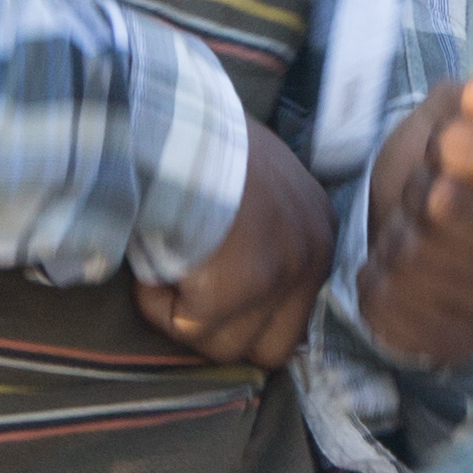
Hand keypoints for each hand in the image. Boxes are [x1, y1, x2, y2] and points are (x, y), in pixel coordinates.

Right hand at [133, 116, 333, 371]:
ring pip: (222, 346)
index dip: (247, 317)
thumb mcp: (256, 188)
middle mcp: (312, 257)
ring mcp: (278, 277)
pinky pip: (184, 328)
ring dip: (182, 314)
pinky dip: (155, 302)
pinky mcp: (232, 291)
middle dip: (221, 333)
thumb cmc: (201, 145)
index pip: (296, 317)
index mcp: (320, 233)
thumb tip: (237, 298)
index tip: (212, 296)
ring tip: (167, 257)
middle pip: (270, 349)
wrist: (175, 123)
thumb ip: (263, 236)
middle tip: (185, 292)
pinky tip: (152, 257)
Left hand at [357, 63, 472, 365]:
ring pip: (413, 258)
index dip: (443, 145)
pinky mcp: (457, 344)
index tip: (445, 152)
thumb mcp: (456, 116)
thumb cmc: (435, 168)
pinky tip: (395, 275)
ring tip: (409, 235)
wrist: (399, 230)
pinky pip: (392, 306)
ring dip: (393, 240)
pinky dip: (377, 284)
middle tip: (421, 197)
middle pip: (443, 207)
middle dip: (416, 194)